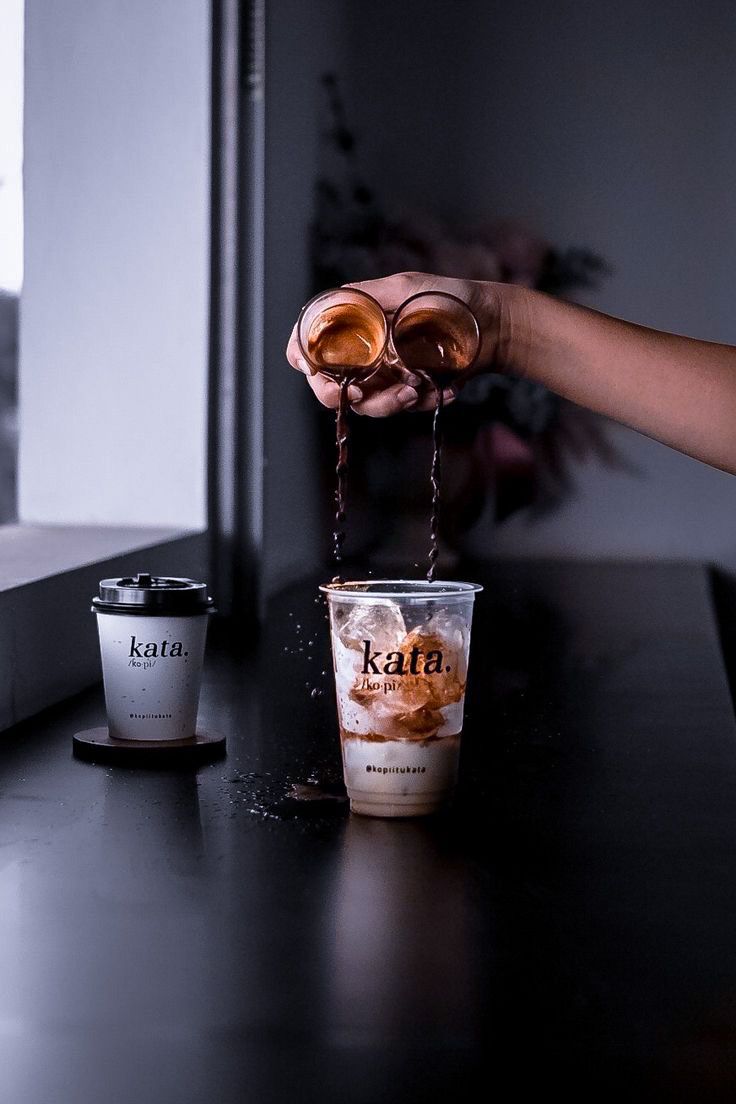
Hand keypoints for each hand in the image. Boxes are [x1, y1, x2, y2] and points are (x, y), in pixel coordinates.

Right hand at [286, 272, 508, 415]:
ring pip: (365, 405)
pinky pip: (402, 407)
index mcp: (352, 325)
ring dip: (388, 403)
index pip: (309, 348)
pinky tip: (444, 388)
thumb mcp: (404, 287)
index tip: (314, 369)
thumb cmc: (449, 297)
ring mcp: (384, 375)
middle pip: (330, 387)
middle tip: (360, 393)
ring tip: (417, 388)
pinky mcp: (409, 391)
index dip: (303, 360)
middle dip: (343, 395)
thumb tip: (331, 306)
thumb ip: (365, 297)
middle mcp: (362, 353)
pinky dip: (421, 402)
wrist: (493, 324)